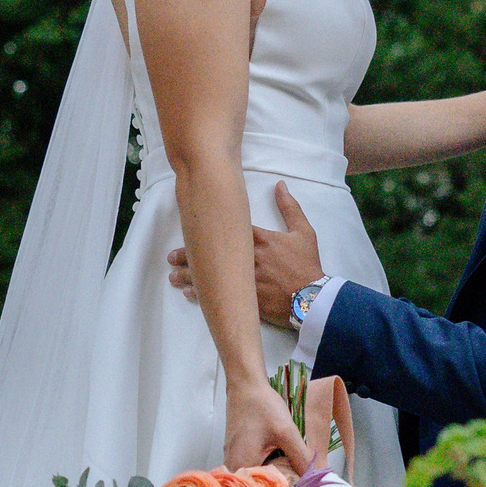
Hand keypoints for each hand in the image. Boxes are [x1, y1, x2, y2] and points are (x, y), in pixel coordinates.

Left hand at [170, 182, 326, 327]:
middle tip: (170, 257)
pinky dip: (203, 296)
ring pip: (211, 277)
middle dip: (189, 256)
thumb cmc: (308, 265)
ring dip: (190, 277)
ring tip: (173, 277)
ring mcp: (245, 281)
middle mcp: (248, 260)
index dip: (204, 230)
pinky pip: (220, 296)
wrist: (314, 299)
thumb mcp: (304, 233)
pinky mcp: (246, 301)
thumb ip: (290, 208)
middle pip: (211, 255)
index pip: (226, 231)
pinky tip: (189, 294)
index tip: (189, 229)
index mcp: (259, 240)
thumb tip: (280, 185)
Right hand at [225, 378, 310, 472]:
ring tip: (291, 469)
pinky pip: (253, 467)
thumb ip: (301, 458)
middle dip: (279, 486)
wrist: (245, 386)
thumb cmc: (262, 406)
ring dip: (274, 475)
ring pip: (257, 478)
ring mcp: (233, 460)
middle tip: (298, 479)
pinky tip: (278, 457)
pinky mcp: (237, 452)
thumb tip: (316, 477)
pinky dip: (267, 465)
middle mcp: (233, 467)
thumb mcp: (286, 433)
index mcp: (242, 466)